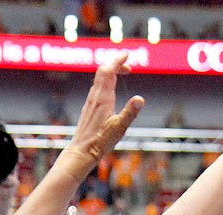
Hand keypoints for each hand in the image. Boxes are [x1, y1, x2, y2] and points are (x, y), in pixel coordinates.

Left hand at [66, 54, 143, 175]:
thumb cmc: (100, 142)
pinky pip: (96, 87)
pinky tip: (110, 90)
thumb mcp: (119, 128)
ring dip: (110, 72)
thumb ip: (130, 113)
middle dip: (115, 64)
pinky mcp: (88, 108)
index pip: (109, 71)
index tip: (126, 54)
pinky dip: (105, 81)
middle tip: (128, 65)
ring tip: (121, 73)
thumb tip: (140, 99)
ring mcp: (90, 102)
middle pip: (103, 71)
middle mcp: (95, 96)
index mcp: (103, 98)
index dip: (118, 60)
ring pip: (98, 79)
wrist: (81, 151)